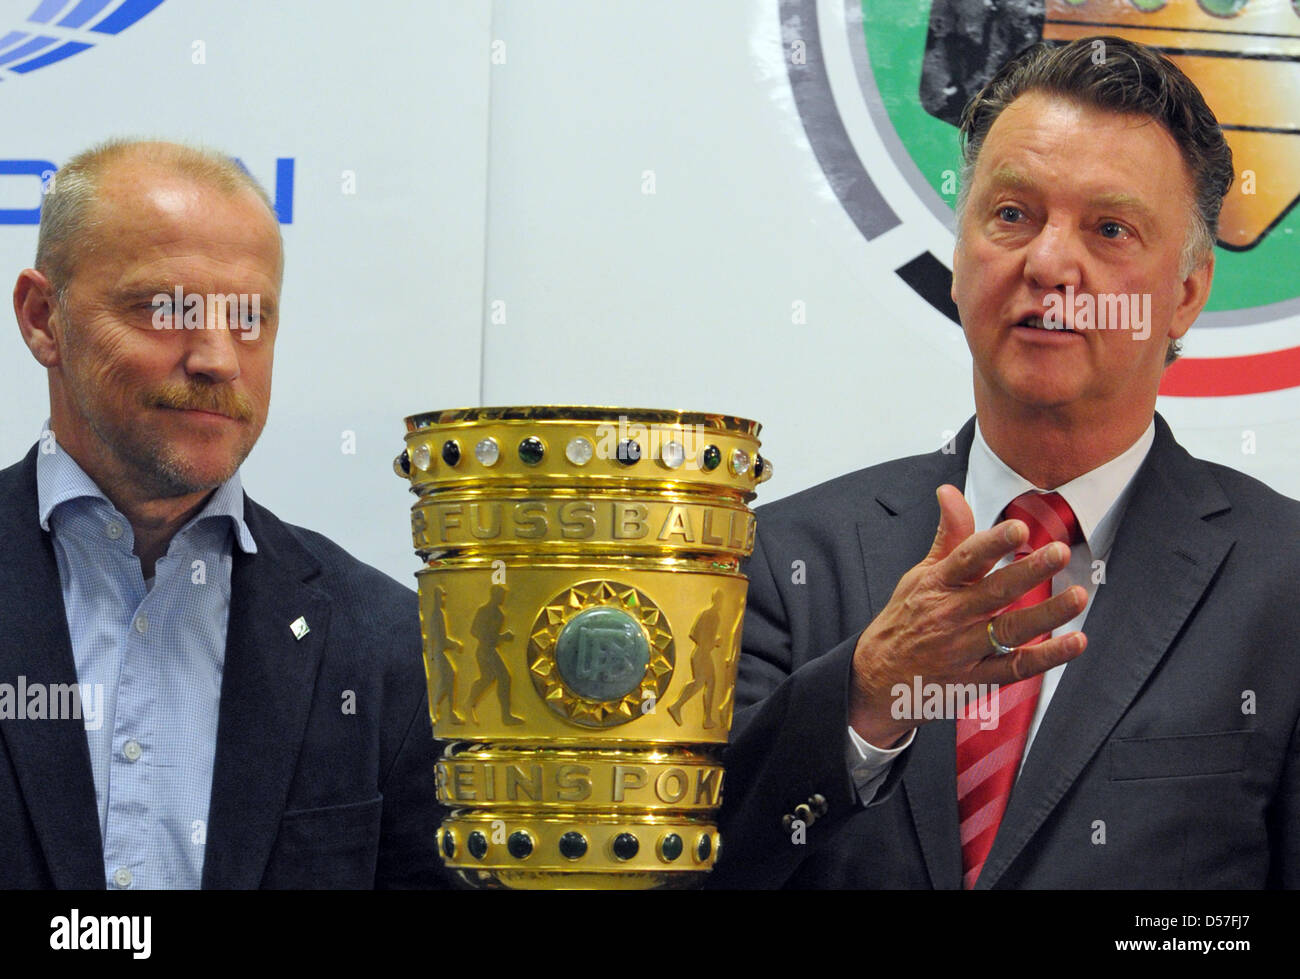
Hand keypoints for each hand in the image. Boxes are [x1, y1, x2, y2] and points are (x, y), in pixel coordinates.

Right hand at [848, 484, 1087, 746]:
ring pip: (1009, 630)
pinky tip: (1074, 642)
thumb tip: (949, 491)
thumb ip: (947, 536)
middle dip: (1028, 572)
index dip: (992, 543)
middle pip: (993, 592)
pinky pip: (1015, 668)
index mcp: (935, 585)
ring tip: (1078, 596)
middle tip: (1059, 552)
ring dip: (1046, 614)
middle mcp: (949, 616)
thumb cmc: (904, 620)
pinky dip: (1046, 656)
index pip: (965, 559)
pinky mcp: (975, 680)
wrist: (876, 678)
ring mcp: (962, 650)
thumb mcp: (919, 575)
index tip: (1018, 528)